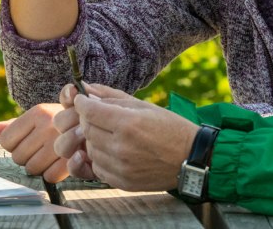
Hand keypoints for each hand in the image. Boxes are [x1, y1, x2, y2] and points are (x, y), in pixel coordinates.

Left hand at [0, 103, 69, 181]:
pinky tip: (58, 163)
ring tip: (49, 155)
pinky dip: (51, 174)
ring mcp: (62, 143)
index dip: (12, 145)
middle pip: (17, 157)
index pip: (5, 140)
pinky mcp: (73, 159)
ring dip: (38, 166)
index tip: (25, 141)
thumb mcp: (38, 117)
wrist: (96, 125)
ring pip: (32, 168)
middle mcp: (49, 126)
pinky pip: (48, 177)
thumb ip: (12, 125)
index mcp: (38, 112)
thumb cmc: (60, 122)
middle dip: (25, 156)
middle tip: (39, 149)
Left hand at [53, 83, 193, 190]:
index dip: (82, 104)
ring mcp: (121, 167)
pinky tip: (113, 151)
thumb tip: (86, 89)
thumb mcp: (144, 106)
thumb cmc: (170, 128)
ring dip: (93, 140)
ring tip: (109, 134)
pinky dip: (100, 158)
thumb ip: (112, 97)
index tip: (82, 101)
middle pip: (86, 130)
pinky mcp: (122, 182)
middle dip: (87, 120)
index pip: (89, 112)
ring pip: (89, 150)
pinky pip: (97, 168)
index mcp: (128, 123)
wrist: (191, 158)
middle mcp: (122, 147)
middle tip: (97, 116)